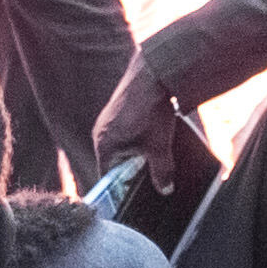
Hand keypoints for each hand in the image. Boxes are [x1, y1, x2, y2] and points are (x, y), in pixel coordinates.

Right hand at [92, 42, 191, 188]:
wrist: (154, 71)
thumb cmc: (151, 110)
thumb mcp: (159, 146)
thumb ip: (162, 171)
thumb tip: (165, 190)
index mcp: (103, 145)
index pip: (107, 177)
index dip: (120, 188)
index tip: (133, 196)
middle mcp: (101, 132)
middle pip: (114, 161)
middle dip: (131, 169)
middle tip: (149, 177)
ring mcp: (109, 118)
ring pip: (122, 145)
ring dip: (136, 152)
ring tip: (154, 154)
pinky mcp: (119, 107)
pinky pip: (126, 130)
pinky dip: (138, 136)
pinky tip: (154, 135)